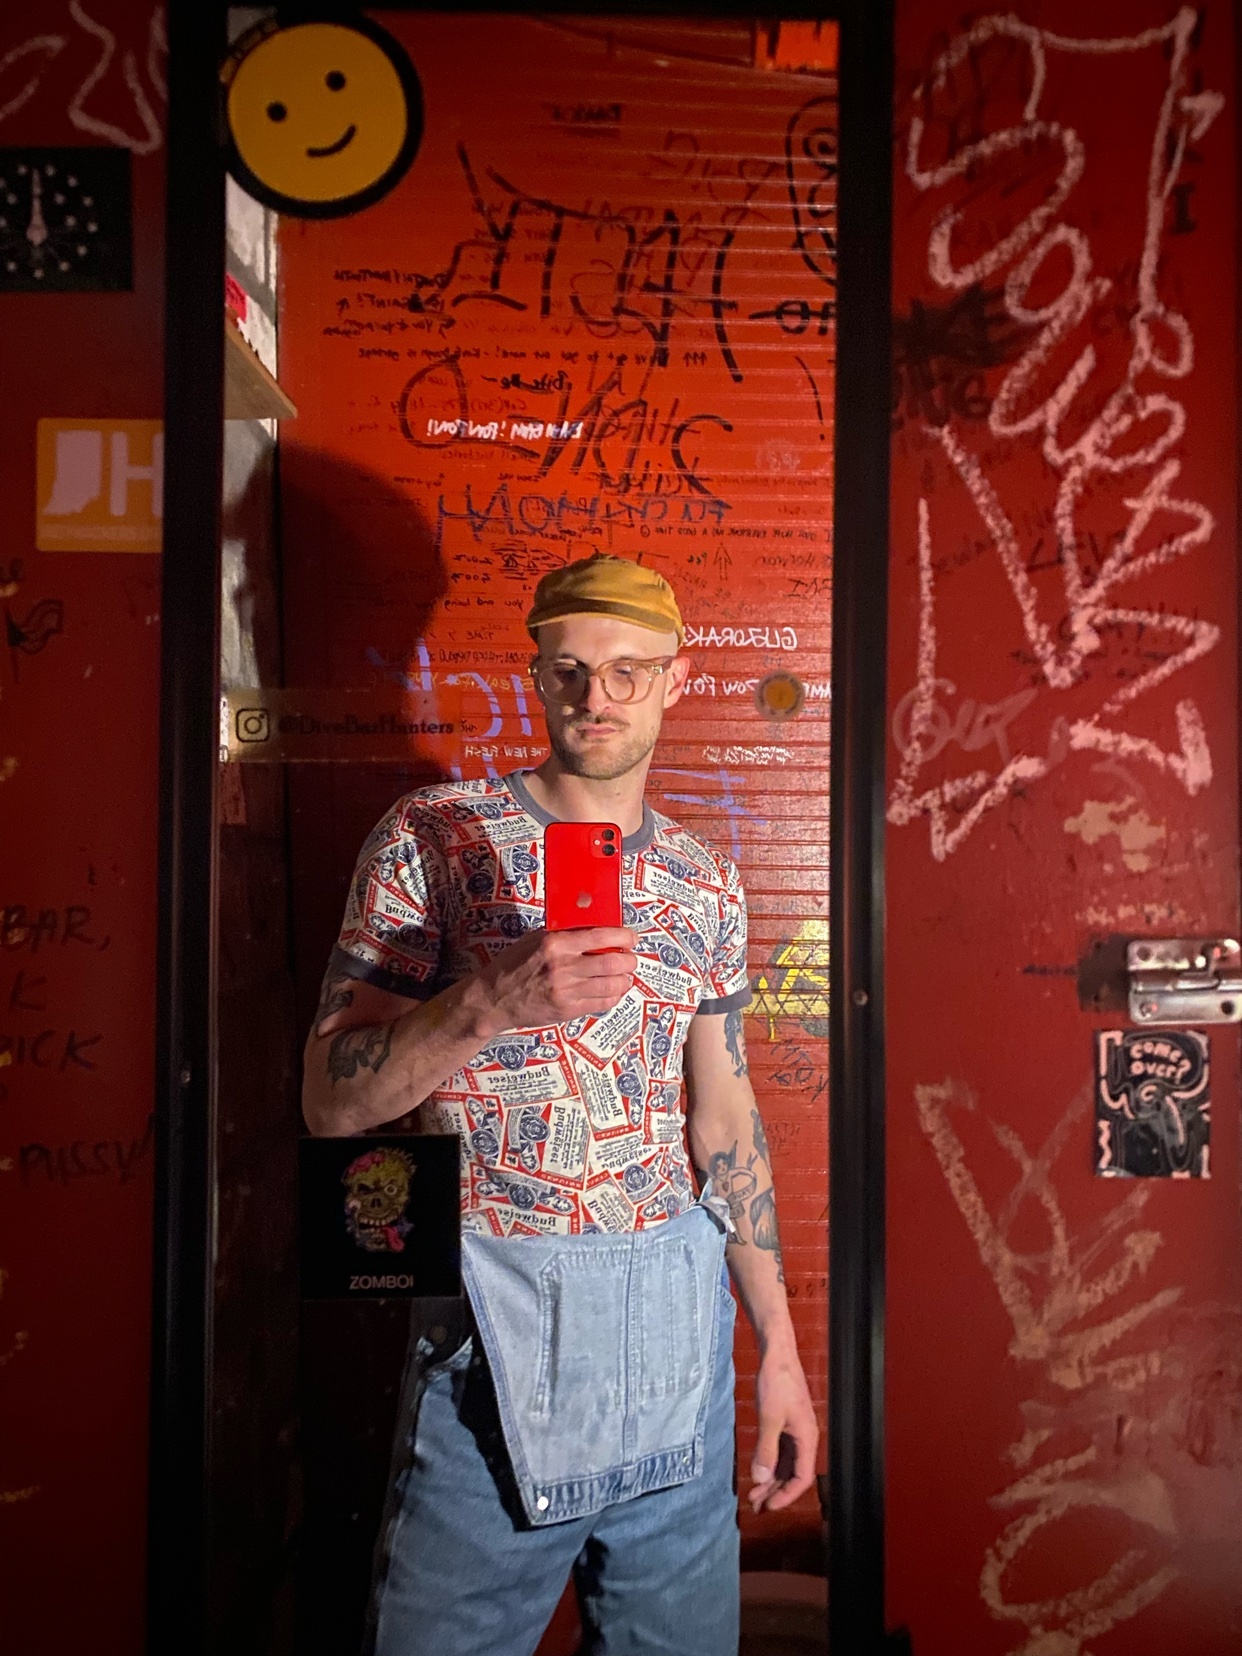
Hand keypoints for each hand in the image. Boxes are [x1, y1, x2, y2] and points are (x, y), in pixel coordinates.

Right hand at [473, 927, 635, 1034]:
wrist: (493, 999)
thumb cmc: (512, 965)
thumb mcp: (535, 939)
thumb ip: (565, 933)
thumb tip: (595, 926)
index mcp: (555, 944)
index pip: (600, 936)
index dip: (624, 936)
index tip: (631, 937)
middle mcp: (563, 968)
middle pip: (613, 962)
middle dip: (629, 960)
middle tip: (630, 958)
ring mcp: (566, 992)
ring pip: (612, 985)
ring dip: (625, 979)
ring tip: (624, 975)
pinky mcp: (567, 1010)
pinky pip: (601, 1003)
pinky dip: (613, 996)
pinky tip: (613, 991)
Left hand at [747, 1346, 817, 1512]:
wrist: (777, 1353)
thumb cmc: (776, 1382)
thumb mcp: (769, 1418)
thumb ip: (766, 1450)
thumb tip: (760, 1480)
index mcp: (807, 1438)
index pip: (802, 1478)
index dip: (786, 1496)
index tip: (769, 1507)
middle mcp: (805, 1438)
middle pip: (793, 1474)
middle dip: (775, 1491)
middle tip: (755, 1505)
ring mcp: (795, 1430)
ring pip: (786, 1464)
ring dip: (771, 1479)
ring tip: (753, 1494)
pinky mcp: (786, 1423)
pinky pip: (780, 1451)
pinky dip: (769, 1463)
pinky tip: (758, 1471)